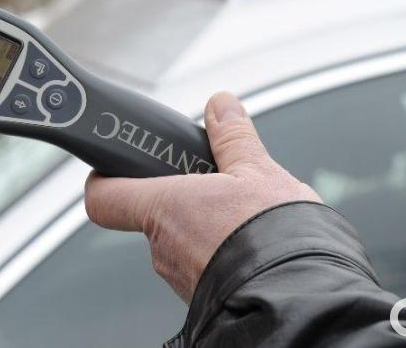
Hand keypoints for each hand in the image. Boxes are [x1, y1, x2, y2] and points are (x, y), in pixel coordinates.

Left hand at [84, 92, 321, 301]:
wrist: (301, 299)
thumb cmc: (275, 237)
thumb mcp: (259, 172)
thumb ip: (234, 138)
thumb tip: (220, 107)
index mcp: (164, 207)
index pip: (103, 195)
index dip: (106, 175)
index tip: (119, 161)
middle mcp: (163, 247)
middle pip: (154, 211)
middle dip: (182, 193)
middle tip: (215, 180)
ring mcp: (181, 277)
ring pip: (182, 238)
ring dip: (205, 221)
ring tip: (246, 212)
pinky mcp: (203, 297)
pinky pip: (202, 263)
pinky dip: (220, 248)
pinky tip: (253, 240)